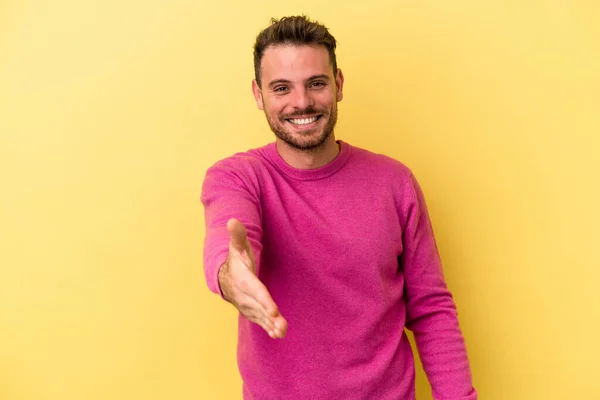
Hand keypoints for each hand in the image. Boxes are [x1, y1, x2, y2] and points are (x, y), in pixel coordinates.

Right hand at [219, 218, 287, 338]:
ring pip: (260, 317)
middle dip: (270, 317)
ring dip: (271, 326)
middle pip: (259, 307)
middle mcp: (244, 296)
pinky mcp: (251, 311)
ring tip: (282, 333)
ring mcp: (247, 305)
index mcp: (243, 280)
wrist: (224, 277)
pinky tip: (278, 335)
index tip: (273, 310)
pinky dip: (268, 328)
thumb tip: (232, 220)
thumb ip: (237, 235)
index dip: (264, 301)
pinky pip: (260, 321)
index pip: (255, 291)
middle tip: (282, 326)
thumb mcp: (237, 246)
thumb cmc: (236, 259)